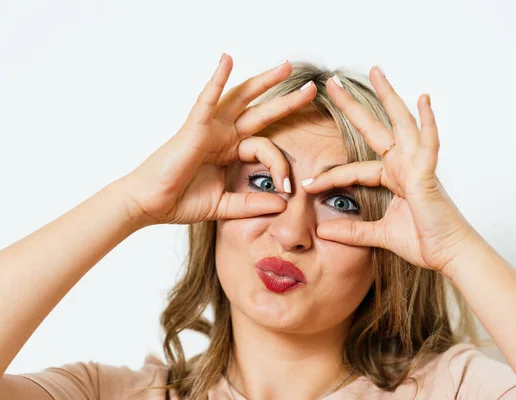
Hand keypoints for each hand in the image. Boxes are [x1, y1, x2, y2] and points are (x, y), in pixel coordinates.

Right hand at [117, 54, 316, 226]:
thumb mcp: (226, 205)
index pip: (266, 147)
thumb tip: (282, 204)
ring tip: (284, 67)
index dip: (280, 165)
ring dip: (263, 82)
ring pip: (241, 99)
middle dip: (286, 101)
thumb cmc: (181, 202)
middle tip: (311, 90)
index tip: (287, 188)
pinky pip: (207, 100)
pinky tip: (227, 59)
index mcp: (231, 152)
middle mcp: (223, 136)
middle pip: (261, 113)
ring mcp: (210, 129)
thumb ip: (252, 204)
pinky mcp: (194, 129)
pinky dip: (217, 80)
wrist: (151, 205)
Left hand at [301, 68, 475, 275]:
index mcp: (393, 178)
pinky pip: (429, 145)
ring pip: (402, 124)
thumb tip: (323, 232)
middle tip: (334, 83)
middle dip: (353, 106)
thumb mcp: (378, 235)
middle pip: (376, 129)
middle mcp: (405, 165)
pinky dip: (427, 122)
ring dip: (390, 97)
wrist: (450, 255)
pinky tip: (423, 100)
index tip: (308, 185)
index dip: (330, 177)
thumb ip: (352, 231)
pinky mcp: (429, 175)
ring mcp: (418, 166)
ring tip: (377, 72)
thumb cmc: (424, 242)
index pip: (355, 169)